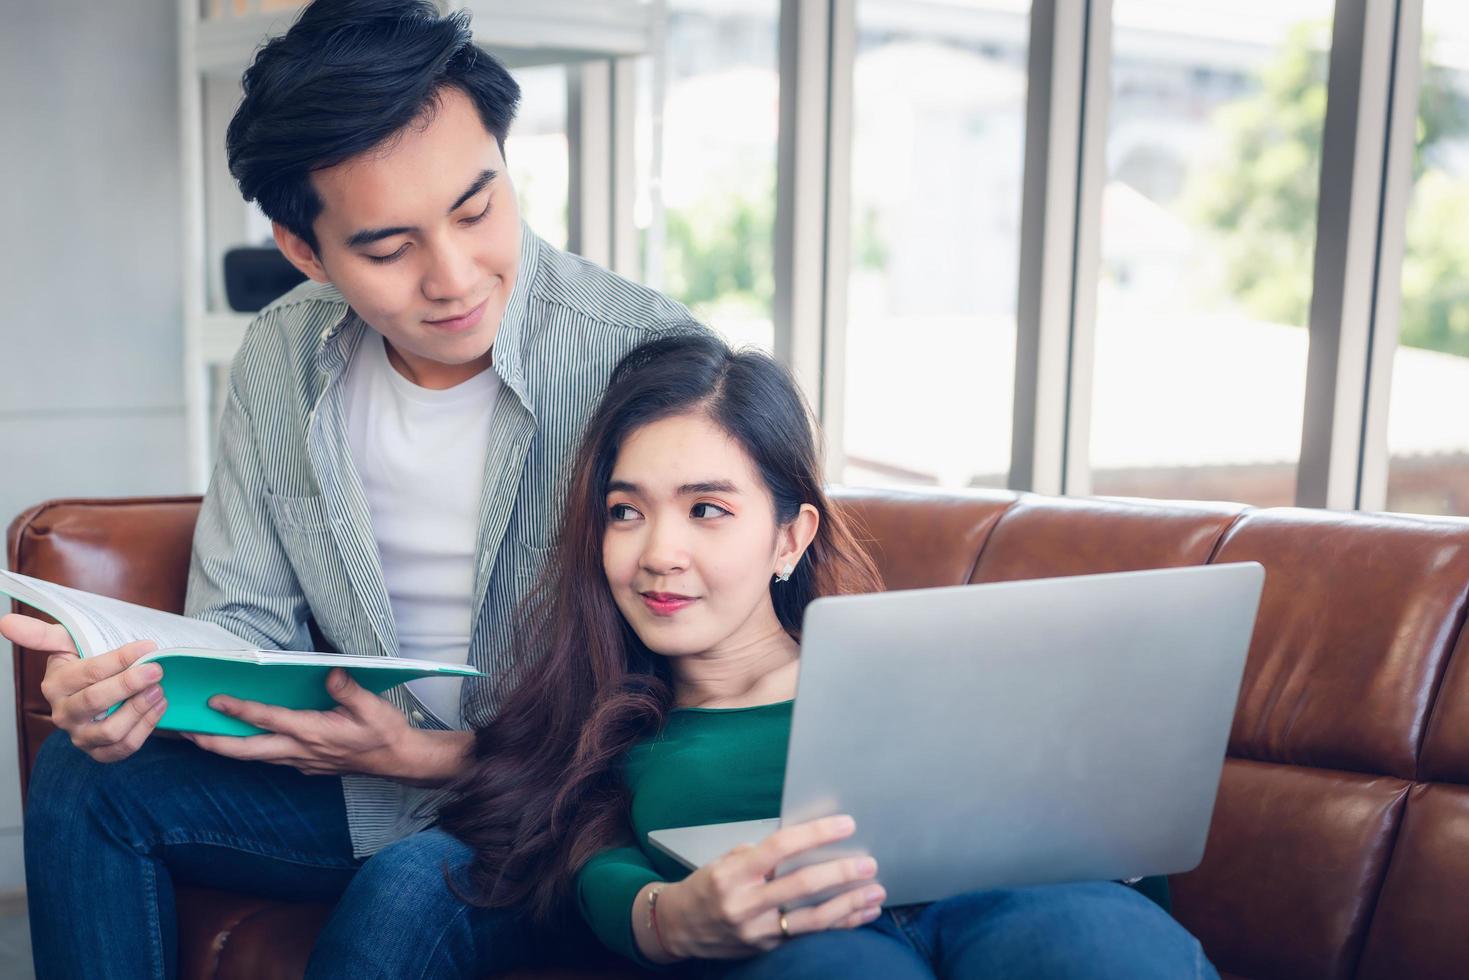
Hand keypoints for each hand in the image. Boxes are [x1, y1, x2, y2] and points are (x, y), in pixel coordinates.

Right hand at [1, 613, 166, 762]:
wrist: (98, 687)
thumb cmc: (84, 659)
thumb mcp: (65, 642)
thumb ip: (40, 634)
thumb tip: (5, 622)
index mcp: (55, 684)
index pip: (87, 673)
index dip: (120, 659)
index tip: (147, 647)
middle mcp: (64, 714)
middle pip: (96, 702)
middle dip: (130, 685)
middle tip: (157, 669)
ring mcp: (80, 736)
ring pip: (110, 731)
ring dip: (140, 710)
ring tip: (158, 689)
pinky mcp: (99, 752)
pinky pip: (123, 747)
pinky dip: (145, 728)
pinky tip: (158, 706)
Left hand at [181, 668, 424, 777]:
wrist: (397, 760)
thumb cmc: (385, 732)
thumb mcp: (372, 706)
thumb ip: (348, 689)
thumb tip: (329, 672)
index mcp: (313, 732)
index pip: (268, 720)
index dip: (239, 710)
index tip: (214, 700)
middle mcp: (300, 750)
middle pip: (245, 750)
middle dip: (212, 742)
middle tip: (183, 733)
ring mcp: (300, 761)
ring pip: (252, 757)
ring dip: (224, 747)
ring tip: (198, 736)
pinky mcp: (304, 764)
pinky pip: (266, 758)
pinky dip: (245, 749)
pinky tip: (236, 740)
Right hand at [645, 815, 885, 961]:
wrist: (679, 927)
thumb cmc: (707, 886)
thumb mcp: (725, 861)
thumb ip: (761, 855)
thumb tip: (806, 843)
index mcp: (733, 873)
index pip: (780, 848)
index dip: (815, 834)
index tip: (845, 825)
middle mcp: (745, 903)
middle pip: (802, 886)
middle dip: (840, 874)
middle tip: (868, 864)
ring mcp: (758, 930)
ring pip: (813, 918)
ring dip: (849, 904)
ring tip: (876, 891)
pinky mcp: (768, 948)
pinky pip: (811, 936)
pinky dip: (840, 924)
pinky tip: (861, 914)